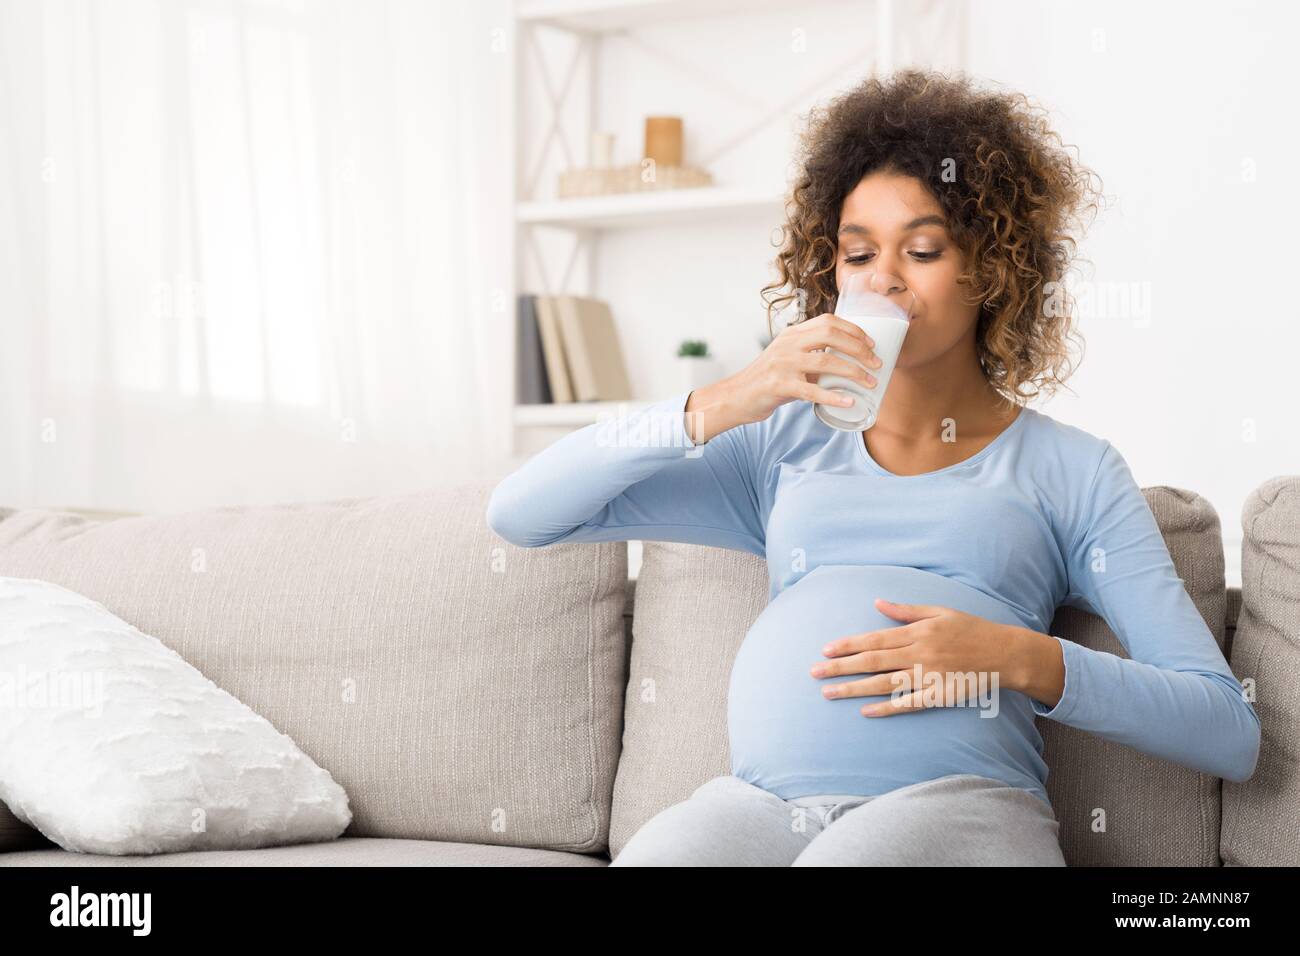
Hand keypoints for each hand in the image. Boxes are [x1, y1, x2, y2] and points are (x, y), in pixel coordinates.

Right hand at [684, 313, 882, 442]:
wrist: (736, 397)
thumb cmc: (768, 380)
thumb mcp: (788, 358)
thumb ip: (811, 354)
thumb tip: (846, 359)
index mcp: (792, 334)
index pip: (828, 321)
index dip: (854, 330)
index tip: (871, 344)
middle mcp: (788, 344)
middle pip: (831, 336)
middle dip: (859, 349)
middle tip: (876, 364)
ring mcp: (783, 364)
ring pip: (826, 362)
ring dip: (853, 372)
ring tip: (870, 382)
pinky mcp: (779, 386)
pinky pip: (812, 391)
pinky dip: (834, 397)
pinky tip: (849, 401)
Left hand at [808, 599, 1021, 715]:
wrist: (1005, 654)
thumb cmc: (971, 629)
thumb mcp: (939, 612)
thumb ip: (907, 611)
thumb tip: (878, 603)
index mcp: (917, 632)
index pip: (874, 639)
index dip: (848, 645)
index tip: (825, 649)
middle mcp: (919, 653)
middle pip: (872, 661)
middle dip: (841, 667)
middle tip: (814, 672)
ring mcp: (929, 675)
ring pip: (884, 684)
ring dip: (854, 688)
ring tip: (829, 693)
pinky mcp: (940, 695)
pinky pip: (909, 703)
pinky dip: (887, 707)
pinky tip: (865, 711)